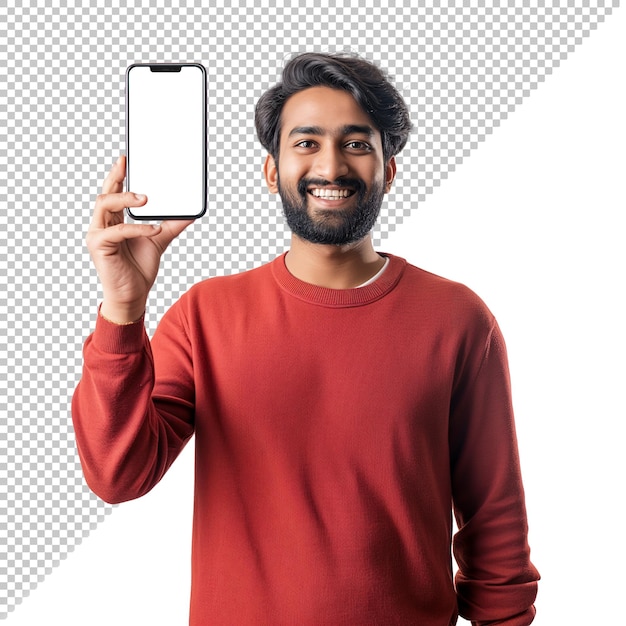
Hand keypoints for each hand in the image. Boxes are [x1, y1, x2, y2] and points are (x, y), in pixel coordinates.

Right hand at [86, 155, 193, 322]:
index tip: (126, 158)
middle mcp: (102, 224)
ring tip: (146, 198)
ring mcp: (97, 234)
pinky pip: (117, 231)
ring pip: (104, 204)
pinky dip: (137, 228)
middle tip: (127, 163)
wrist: (133, 295)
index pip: (113, 191)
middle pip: (105, 192)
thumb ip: (172, 224)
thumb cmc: (139, 268)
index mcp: (114, 220)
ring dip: (125, 198)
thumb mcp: (160, 240)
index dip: (117, 174)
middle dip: (115, 176)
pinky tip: (154, 229)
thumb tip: (191, 212)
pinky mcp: (99, 246)